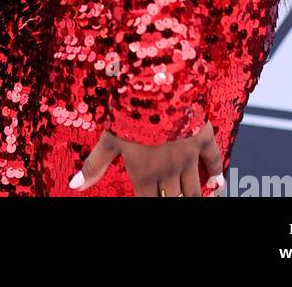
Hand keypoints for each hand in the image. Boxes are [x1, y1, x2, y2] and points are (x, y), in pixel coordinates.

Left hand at [70, 122, 226, 196]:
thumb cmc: (130, 111)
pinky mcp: (203, 140)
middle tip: (169, 199)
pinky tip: (216, 184)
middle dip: (171, 202)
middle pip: (173, 199)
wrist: (159, 88)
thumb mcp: (109, 138)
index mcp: (144, 172)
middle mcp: (168, 171)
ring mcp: (188, 157)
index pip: (148, 202)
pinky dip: (217, 175)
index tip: (149, 201)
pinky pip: (214, 162)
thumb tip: (75, 186)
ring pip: (194, 189)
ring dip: (192, 197)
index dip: (148, 204)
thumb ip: (94, 165)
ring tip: (190, 199)